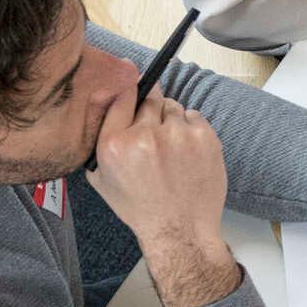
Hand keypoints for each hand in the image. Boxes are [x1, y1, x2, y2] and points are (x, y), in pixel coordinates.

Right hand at [87, 91, 239, 306]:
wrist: (180, 229)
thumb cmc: (140, 207)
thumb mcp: (102, 179)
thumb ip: (100, 142)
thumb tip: (107, 105)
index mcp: (114, 144)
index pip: (120, 97)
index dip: (127, 87)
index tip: (131, 77)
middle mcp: (145, 135)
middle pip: (150, 98)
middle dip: (151, 110)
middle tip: (154, 129)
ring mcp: (178, 134)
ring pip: (173, 107)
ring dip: (171, 120)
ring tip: (171, 146)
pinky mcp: (205, 137)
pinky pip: (195, 116)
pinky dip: (191, 128)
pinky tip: (186, 150)